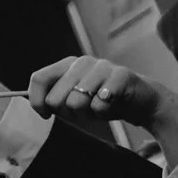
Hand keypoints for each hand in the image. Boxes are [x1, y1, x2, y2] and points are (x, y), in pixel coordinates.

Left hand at [27, 56, 168, 124]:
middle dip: (66, 113)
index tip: (45, 115)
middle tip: (82, 112)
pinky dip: (103, 113)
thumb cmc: (101, 101)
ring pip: (75, 102)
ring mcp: (102, 66)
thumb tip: (37, 106)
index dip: (37, 101)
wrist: (139, 101)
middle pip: (55, 98)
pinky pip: (100, 104)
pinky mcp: (121, 75)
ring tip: (97, 107)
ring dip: (86, 114)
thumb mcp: (72, 99)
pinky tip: (112, 106)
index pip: (39, 78)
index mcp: (67, 65)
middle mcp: (82, 62)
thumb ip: (53, 99)